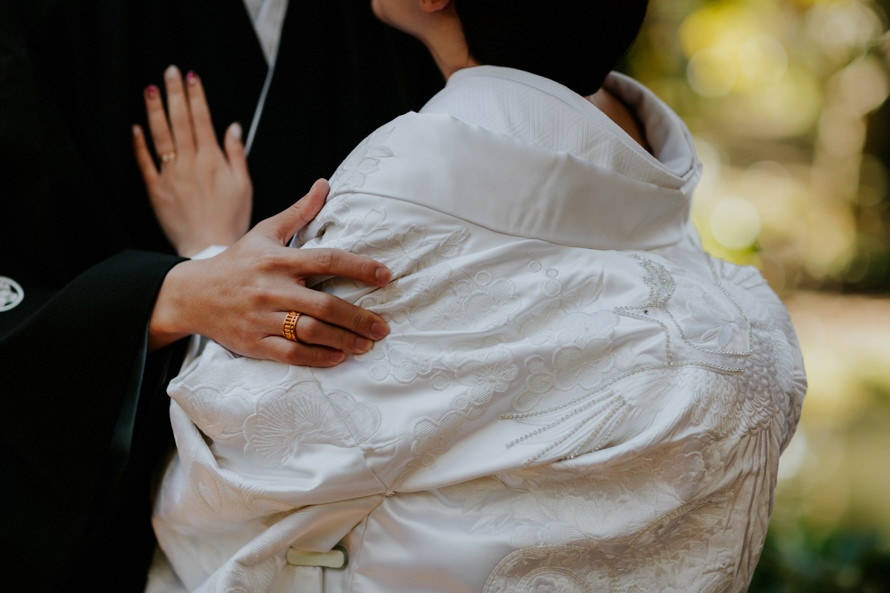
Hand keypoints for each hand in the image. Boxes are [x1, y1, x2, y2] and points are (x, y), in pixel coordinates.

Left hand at [133, 65, 250, 256]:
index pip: (202, 119)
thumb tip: (233, 128)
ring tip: (151, 90)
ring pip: (160, 136)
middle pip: (180, 121)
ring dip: (155, 111)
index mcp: (212, 160)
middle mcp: (190, 163)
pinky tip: (136, 128)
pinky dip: (139, 143)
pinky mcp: (156, 190)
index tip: (191, 77)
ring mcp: (170, 175)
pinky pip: (145, 162)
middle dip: (174, 94)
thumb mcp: (243, 186)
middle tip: (169, 73)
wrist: (209, 247)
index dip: (196, 96)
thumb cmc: (231, 220)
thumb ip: (236, 154)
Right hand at [150, 179, 392, 365]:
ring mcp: (262, 318)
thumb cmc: (237, 262)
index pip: (326, 261)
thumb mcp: (265, 232)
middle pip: (324, 304)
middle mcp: (272, 289)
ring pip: (310, 331)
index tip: (385, 275)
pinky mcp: (253, 342)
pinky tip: (338, 357)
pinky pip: (290, 354)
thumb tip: (325, 184)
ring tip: (366, 344)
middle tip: (382, 327)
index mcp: (278, 260)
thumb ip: (299, 212)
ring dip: (343, 340)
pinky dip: (317, 357)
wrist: (192, 295)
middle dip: (358, 318)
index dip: (359, 268)